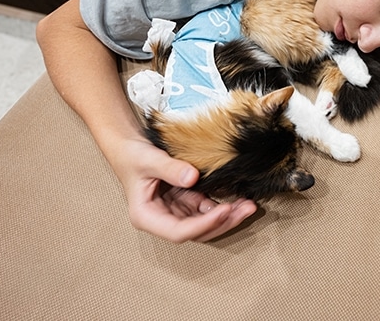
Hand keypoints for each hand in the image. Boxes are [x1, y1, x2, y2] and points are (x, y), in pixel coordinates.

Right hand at [116, 137, 257, 242]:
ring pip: (205, 223)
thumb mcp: (148, 160)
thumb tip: (192, 177)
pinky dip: (223, 205)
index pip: (178, 232)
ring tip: (249, 205)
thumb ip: (169, 168)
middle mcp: (163, 220)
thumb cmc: (133, 156)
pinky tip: (240, 198)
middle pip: (197, 232)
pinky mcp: (186, 201)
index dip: (203, 225)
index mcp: (147, 218)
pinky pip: (208, 208)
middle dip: (223, 223)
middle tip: (246, 210)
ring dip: (228, 216)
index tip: (224, 210)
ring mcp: (177, 211)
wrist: (130, 147)